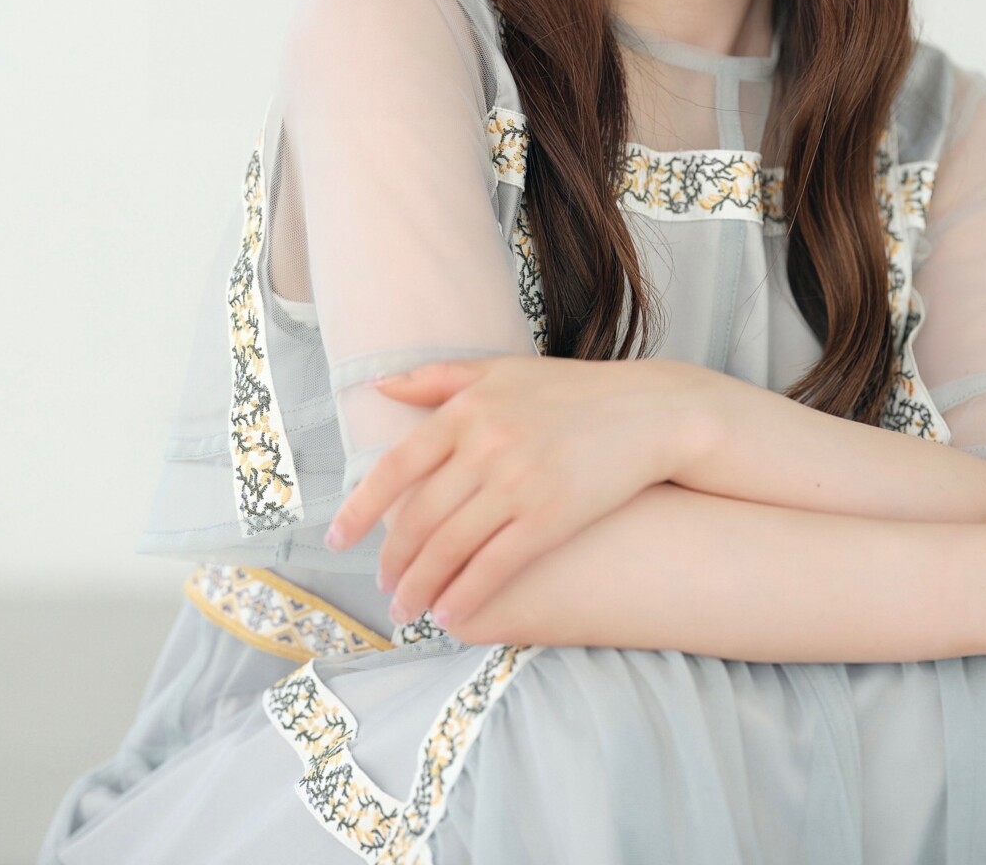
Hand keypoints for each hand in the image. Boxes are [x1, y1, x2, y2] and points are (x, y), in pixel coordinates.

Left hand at [325, 354, 704, 633]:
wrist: (648, 412)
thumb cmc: (572, 391)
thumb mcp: (502, 371)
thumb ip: (437, 378)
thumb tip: (378, 388)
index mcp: (466, 409)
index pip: (395, 467)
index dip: (360, 509)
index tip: (337, 540)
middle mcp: (485, 444)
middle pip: (418, 516)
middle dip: (393, 560)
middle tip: (381, 587)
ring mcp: (517, 482)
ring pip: (449, 547)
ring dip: (420, 586)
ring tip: (406, 609)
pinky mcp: (550, 517)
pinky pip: (493, 566)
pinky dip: (464, 594)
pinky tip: (448, 614)